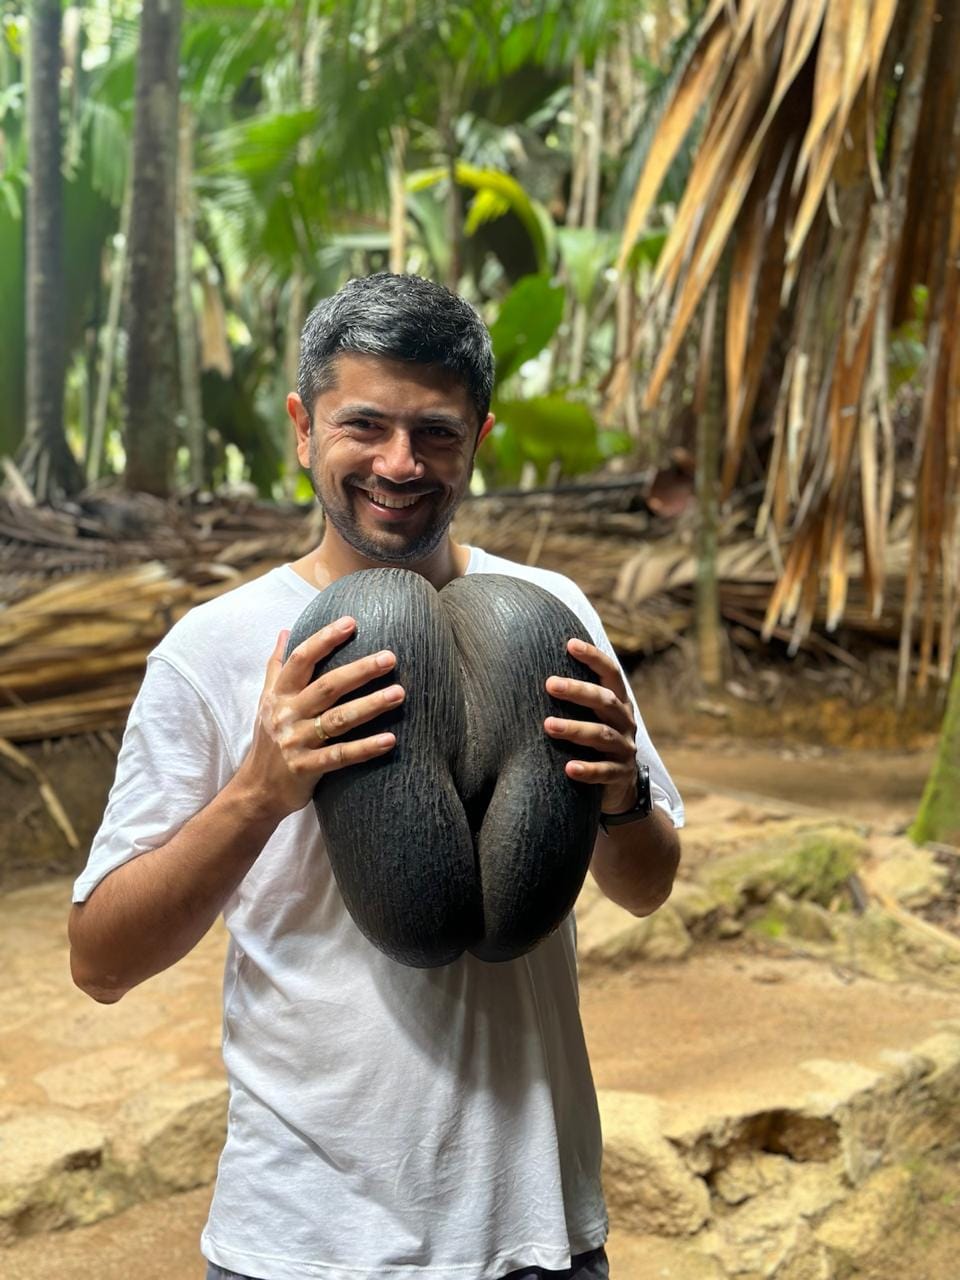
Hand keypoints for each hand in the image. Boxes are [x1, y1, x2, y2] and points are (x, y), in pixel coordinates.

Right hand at [237, 617, 402, 821]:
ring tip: (399, 694)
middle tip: (390, 657)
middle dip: (359, 670)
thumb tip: (285, 631)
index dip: (325, 639)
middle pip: (327, 687)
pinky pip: (340, 757)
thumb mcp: (266, 701)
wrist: (256, 790)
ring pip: (338, 720)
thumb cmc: (269, 740)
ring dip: (370, 706)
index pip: (301, 659)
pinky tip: (390, 740)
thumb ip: (276, 666)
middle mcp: (286, 715)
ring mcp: (296, 742)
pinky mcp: (306, 769)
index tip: (351, 622)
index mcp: (279, 694)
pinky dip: (365, 748)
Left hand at [544, 638, 638, 814]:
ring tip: (548, 725)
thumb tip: (528, 668)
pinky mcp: (621, 776)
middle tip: (549, 684)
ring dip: (576, 729)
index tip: (570, 644)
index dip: (594, 658)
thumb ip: (574, 699)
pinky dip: (588, 770)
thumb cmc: (592, 743)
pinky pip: (605, 772)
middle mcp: (625, 722)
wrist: (619, 788)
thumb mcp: (590, 718)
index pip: (610, 674)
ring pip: (602, 735)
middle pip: (605, 701)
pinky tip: (568, 768)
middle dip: (578, 691)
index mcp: (618, 703)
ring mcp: (625, 749)